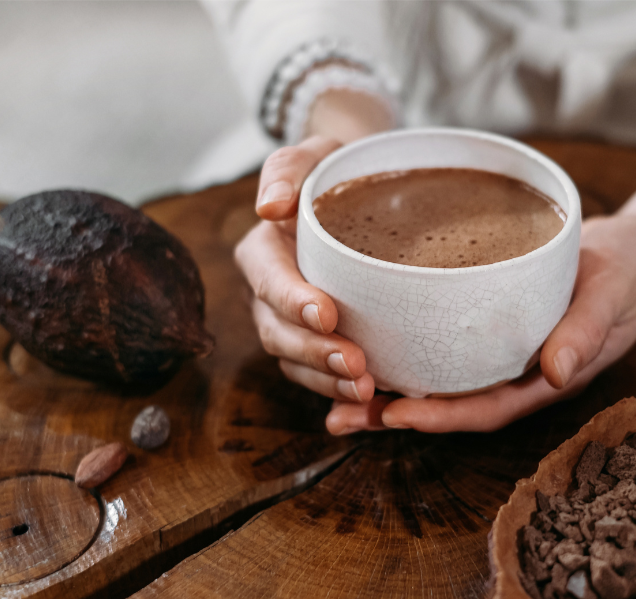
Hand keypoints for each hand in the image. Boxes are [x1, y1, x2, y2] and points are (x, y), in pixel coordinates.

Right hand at [235, 135, 376, 405]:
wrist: (365, 195)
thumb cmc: (338, 171)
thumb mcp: (315, 154)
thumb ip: (288, 170)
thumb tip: (268, 207)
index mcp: (263, 253)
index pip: (269, 281)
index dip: (293, 301)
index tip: (327, 313)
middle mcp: (270, 296)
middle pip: (279, 334)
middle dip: (314, 354)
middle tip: (355, 365)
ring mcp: (292, 326)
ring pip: (297, 364)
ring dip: (328, 383)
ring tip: (366, 391)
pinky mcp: (319, 346)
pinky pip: (321, 379)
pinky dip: (340, 398)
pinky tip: (371, 407)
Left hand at [326, 214, 635, 432]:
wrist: (635, 251)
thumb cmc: (627, 272)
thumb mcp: (613, 293)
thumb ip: (587, 330)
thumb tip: (558, 372)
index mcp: (545, 378)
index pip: (487, 409)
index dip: (441, 416)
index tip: (396, 414)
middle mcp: (516, 375)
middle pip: (449, 405)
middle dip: (395, 415)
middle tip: (339, 417)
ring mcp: (500, 355)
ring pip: (438, 382)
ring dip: (387, 391)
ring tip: (332, 394)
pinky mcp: (487, 328)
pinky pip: (440, 349)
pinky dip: (403, 353)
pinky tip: (363, 345)